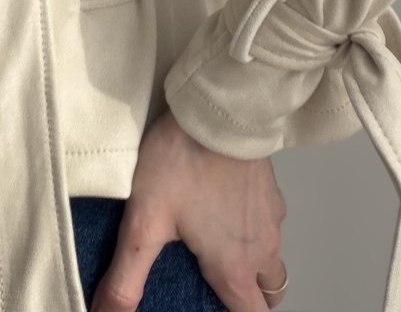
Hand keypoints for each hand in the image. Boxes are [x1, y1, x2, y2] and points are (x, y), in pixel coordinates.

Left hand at [89, 107, 287, 311]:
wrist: (218, 108)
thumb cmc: (183, 159)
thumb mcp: (145, 220)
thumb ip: (127, 275)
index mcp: (234, 267)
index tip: (211, 307)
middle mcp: (262, 248)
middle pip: (266, 295)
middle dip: (246, 297)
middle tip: (213, 284)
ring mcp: (272, 217)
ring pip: (273, 259)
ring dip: (253, 262)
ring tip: (215, 243)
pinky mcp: (271, 188)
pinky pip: (271, 222)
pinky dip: (254, 227)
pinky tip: (223, 204)